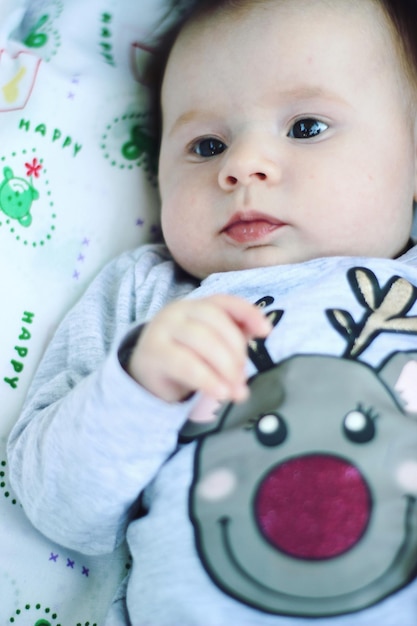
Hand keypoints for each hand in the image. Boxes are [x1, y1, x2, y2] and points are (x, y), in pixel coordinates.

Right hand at [127, 294, 271, 402]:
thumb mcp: (212, 346)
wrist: (146, 375)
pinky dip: (207, 378)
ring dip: (225, 367)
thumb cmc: (185, 357)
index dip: (247, 313)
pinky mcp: (153, 352)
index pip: (224, 302)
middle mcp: (178, 310)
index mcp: (197, 306)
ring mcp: (163, 329)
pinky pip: (185, 363)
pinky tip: (220, 392)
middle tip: (243, 378)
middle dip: (236, 350)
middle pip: (215, 320)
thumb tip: (263, 329)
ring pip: (201, 339)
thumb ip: (235, 337)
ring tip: (235, 391)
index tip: (266, 332)